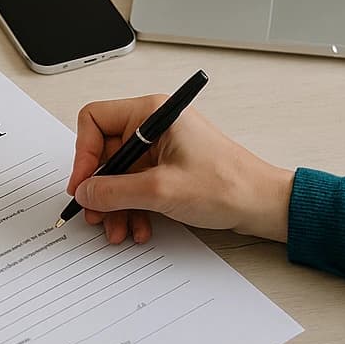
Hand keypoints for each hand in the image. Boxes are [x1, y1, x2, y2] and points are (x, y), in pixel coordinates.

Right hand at [67, 95, 295, 243]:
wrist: (262, 204)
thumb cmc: (227, 185)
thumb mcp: (160, 191)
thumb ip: (114, 191)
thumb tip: (85, 192)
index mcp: (153, 114)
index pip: (95, 120)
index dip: (83, 154)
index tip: (83, 185)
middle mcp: (155, 126)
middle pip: (106, 152)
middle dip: (100, 189)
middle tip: (96, 215)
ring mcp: (162, 148)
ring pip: (120, 175)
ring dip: (116, 205)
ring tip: (119, 229)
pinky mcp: (169, 169)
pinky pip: (137, 186)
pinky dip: (133, 208)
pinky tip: (140, 227)